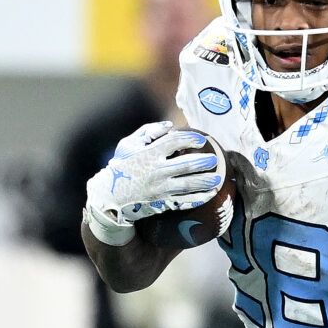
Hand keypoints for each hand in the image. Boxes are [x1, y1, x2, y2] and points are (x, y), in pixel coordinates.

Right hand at [84, 122, 221, 239]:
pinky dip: (199, 198)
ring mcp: (160, 189)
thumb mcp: (128, 145)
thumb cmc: (121, 166)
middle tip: (214, 159)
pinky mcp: (162, 202)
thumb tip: (169, 125)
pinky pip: (184, 201)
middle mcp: (156, 171)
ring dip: (205, 182)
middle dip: (202, 162)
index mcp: (149, 154)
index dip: (190, 139)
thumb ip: (148, 132)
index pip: (174, 143)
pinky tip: (210, 195)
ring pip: (188, 185)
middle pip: (186, 165)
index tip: (202, 140)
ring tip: (218, 179)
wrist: (109, 195)